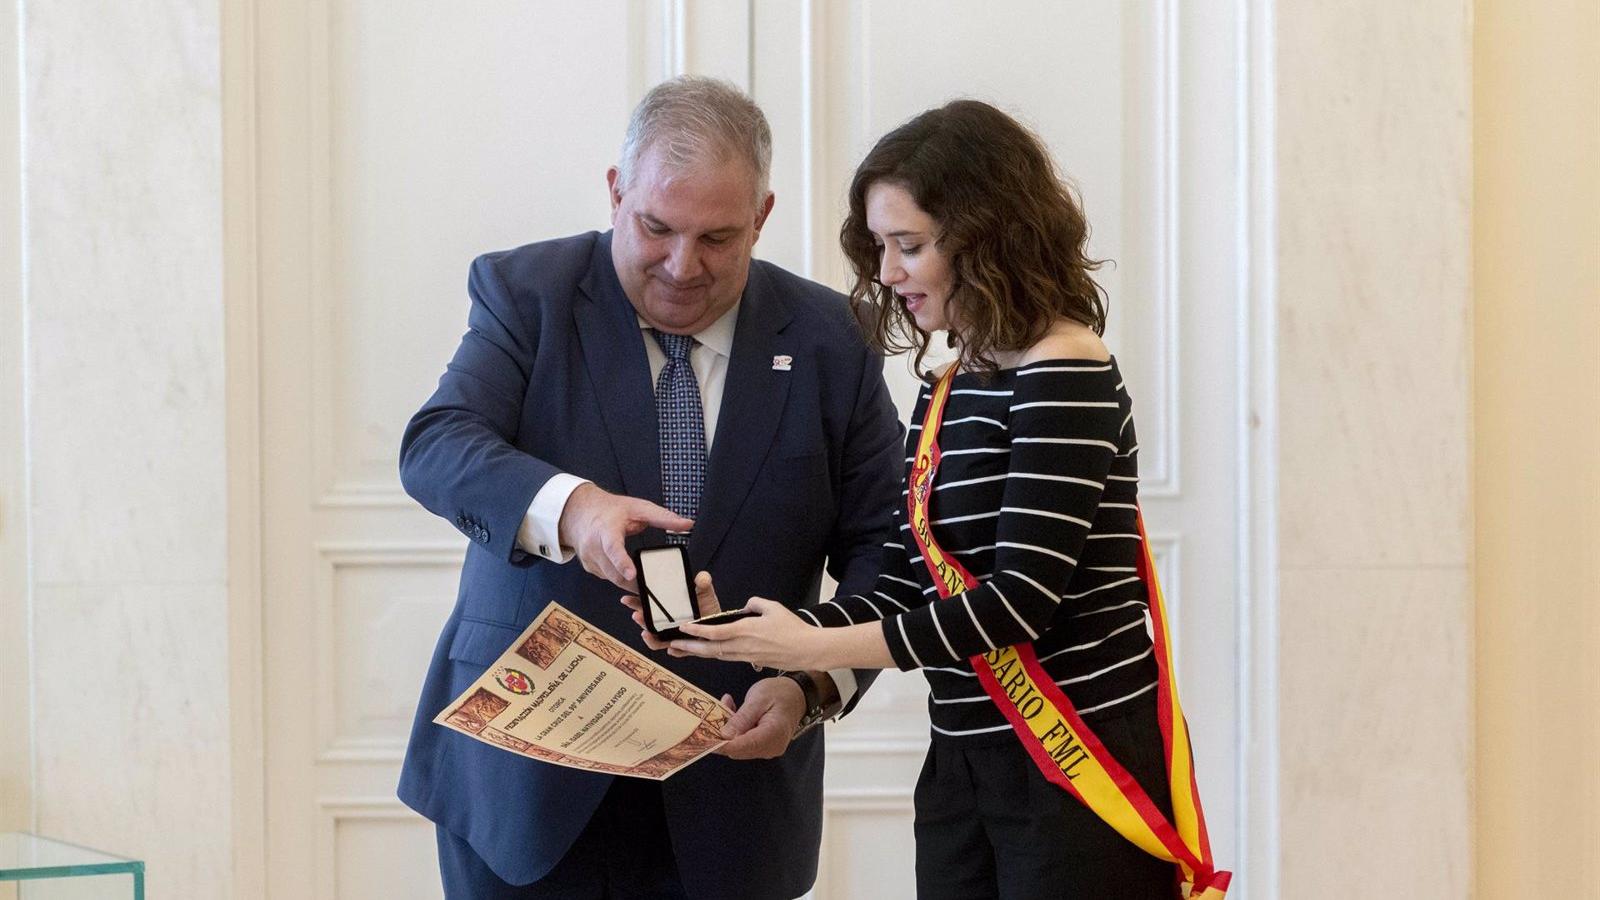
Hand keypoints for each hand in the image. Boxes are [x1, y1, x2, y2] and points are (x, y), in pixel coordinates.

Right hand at [558, 483, 692, 589]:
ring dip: (629, 586)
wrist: (580, 512)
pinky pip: (608, 579)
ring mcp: (589, 560)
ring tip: (648, 589)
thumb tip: (688, 524)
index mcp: (605, 529)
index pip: (613, 548)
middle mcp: (593, 546)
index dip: (622, 563)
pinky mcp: (590, 568)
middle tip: (655, 592)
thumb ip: (663, 517)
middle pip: (614, 572)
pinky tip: (632, 579)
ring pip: (612, 580)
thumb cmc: (610, 509)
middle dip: (634, 584)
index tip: (633, 574)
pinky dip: (620, 581)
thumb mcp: (638, 507)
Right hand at [619, 571, 722, 650]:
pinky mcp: (686, 647)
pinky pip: (678, 651)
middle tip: (636, 614)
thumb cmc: (708, 606)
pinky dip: (674, 651)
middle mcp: (666, 624)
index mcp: (665, 609)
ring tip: (646, 633)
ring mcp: (674, 637)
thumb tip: (701, 577)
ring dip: (650, 638)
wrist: (720, 623)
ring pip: (657, 641)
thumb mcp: (704, 591)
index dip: (634, 602)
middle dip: (640, 619)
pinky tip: (672, 649)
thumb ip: (703, 582)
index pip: (646, 605)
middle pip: (647, 623)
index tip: (626, 598)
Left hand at [669, 598, 830, 670]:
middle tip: (670, 646)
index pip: (715, 632)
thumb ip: (754, 603)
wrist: (807, 650)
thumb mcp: (772, 607)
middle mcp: (741, 646)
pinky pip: (726, 658)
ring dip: (697, 654)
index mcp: (745, 631)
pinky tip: (705, 653)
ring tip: (681, 651)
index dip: (696, 631)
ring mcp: (745, 656)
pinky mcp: (750, 660)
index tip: (682, 628)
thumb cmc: (792, 628)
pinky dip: (712, 655)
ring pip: (716, 656)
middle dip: (688, 648)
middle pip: (709, 649)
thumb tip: (744, 608)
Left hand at [715, 676, 805, 759]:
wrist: (797, 695)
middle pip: (738, 749)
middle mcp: (770, 748)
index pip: (744, 746)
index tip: (704, 737)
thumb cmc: (781, 693)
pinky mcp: (761, 746)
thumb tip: (725, 735)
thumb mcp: (760, 698)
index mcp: (773, 735)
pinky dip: (734, 729)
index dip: (723, 744)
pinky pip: (742, 742)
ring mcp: (766, 749)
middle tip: (712, 713)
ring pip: (738, 746)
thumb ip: (742, 717)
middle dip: (722, 734)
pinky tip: (732, 709)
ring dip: (728, 729)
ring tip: (727, 704)